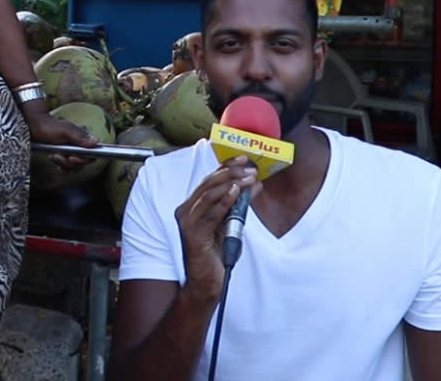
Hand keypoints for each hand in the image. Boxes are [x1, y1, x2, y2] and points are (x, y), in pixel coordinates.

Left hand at [27, 111, 96, 169]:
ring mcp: (71, 151)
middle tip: (61, 157)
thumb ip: (79, 137)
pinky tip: (54, 160)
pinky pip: (67, 166)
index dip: (84, 160)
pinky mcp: (63, 155)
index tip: (73, 158)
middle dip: (71, 163)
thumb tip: (96, 142)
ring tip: (54, 156)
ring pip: (74, 166)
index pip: (92, 154)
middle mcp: (78, 146)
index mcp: (82, 139)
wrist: (33, 127)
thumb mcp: (65, 131)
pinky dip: (61, 166)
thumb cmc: (49, 126)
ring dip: (64, 164)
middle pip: (83, 163)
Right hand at [173, 158, 260, 301]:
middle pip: (208, 184)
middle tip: (249, 167)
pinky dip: (224, 200)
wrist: (206, 283)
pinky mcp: (193, 233)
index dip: (225, 167)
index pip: (209, 181)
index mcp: (192, 207)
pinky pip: (210, 213)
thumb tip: (254, 185)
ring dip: (231, 183)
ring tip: (248, 177)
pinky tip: (235, 192)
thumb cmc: (216, 255)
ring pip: (209, 195)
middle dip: (230, 173)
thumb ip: (238, 206)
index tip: (243, 158)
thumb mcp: (229, 225)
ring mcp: (188, 222)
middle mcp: (186, 211)